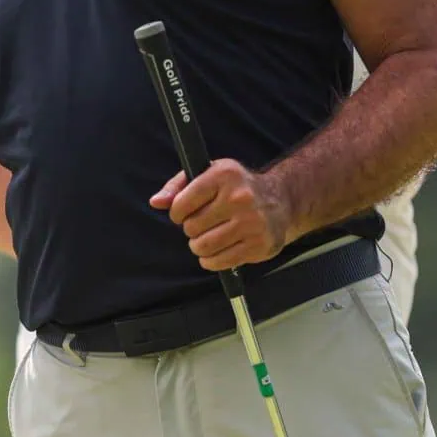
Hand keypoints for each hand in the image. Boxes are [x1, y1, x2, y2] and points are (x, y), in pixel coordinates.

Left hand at [149, 159, 291, 270]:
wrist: (280, 200)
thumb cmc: (236, 187)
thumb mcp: (207, 175)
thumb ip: (177, 187)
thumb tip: (156, 202)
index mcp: (224, 176)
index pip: (182, 203)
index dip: (176, 212)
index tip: (183, 213)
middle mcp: (240, 198)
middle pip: (192, 227)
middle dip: (191, 229)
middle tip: (201, 225)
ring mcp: (251, 223)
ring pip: (204, 247)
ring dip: (199, 246)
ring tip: (207, 238)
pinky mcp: (259, 244)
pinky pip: (220, 261)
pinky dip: (211, 260)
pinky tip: (217, 250)